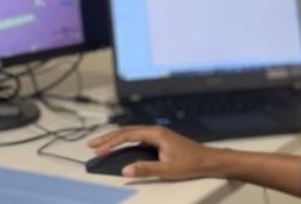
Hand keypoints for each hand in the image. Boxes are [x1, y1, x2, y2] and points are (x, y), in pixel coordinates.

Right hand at [87, 125, 226, 179]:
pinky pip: (137, 137)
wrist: (209, 160)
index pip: (127, 134)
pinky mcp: (159, 140)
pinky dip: (125, 141)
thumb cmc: (191, 163)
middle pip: (126, 131)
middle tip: (92, 145)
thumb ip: (145, 169)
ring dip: (115, 139)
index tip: (98, 150)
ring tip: (101, 146)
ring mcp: (157, 134)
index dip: (110, 142)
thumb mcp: (167, 170)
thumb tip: (125, 170)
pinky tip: (119, 147)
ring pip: (131, 133)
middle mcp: (155, 131)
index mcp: (155, 133)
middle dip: (108, 138)